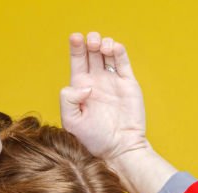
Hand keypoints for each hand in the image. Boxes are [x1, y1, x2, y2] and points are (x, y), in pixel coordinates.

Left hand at [59, 32, 149, 162]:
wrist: (119, 149)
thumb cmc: (94, 140)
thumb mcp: (72, 122)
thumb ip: (69, 100)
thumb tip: (86, 85)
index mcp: (80, 88)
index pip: (77, 61)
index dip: (75, 47)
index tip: (75, 37)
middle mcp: (96, 82)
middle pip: (91, 53)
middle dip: (90, 42)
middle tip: (91, 41)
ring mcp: (112, 81)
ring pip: (107, 54)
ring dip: (104, 44)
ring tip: (102, 46)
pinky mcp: (128, 83)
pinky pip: (123, 62)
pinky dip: (119, 51)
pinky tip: (114, 48)